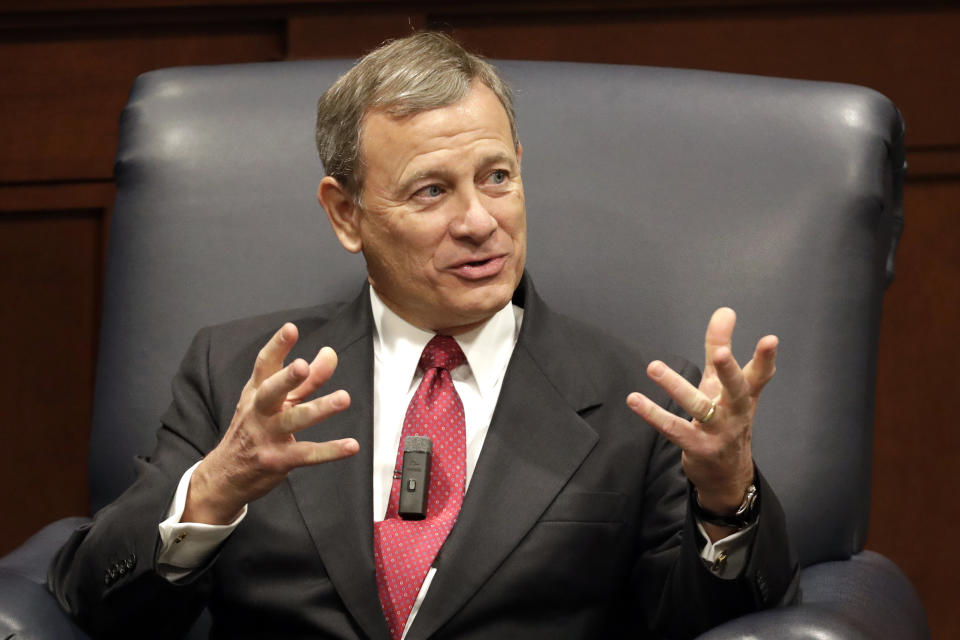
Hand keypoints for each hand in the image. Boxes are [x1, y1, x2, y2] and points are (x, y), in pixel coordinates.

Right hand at [183, 323, 358, 523]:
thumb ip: (306, 379)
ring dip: (319, 409)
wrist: (225, 475)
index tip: (291, 329)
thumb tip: (330, 353)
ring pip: (293, 420)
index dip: (277, 346)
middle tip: (302, 365)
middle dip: (287, 378)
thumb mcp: (277, 402)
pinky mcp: (278, 460)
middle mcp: (259, 411)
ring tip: (343, 398)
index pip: (264, 365)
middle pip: (271, 391)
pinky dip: (330, 450)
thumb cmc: (256, 429)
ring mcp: (266, 436)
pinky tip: (352, 445)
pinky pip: (307, 454)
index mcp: (256, 392)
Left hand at [626, 308, 776, 524]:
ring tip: (654, 367)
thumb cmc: (725, 419)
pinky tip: (635, 400)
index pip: (760, 374)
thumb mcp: (722, 384)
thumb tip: (725, 311)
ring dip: (676, 387)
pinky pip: (674, 429)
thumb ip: (720, 347)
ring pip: (699, 408)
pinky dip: (653, 414)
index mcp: (745, 395)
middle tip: (723, 353)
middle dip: (730, 371)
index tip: (771, 339)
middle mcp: (735, 413)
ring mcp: (718, 432)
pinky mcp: (697, 447)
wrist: (727, 475)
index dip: (766, 358)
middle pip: (737, 390)